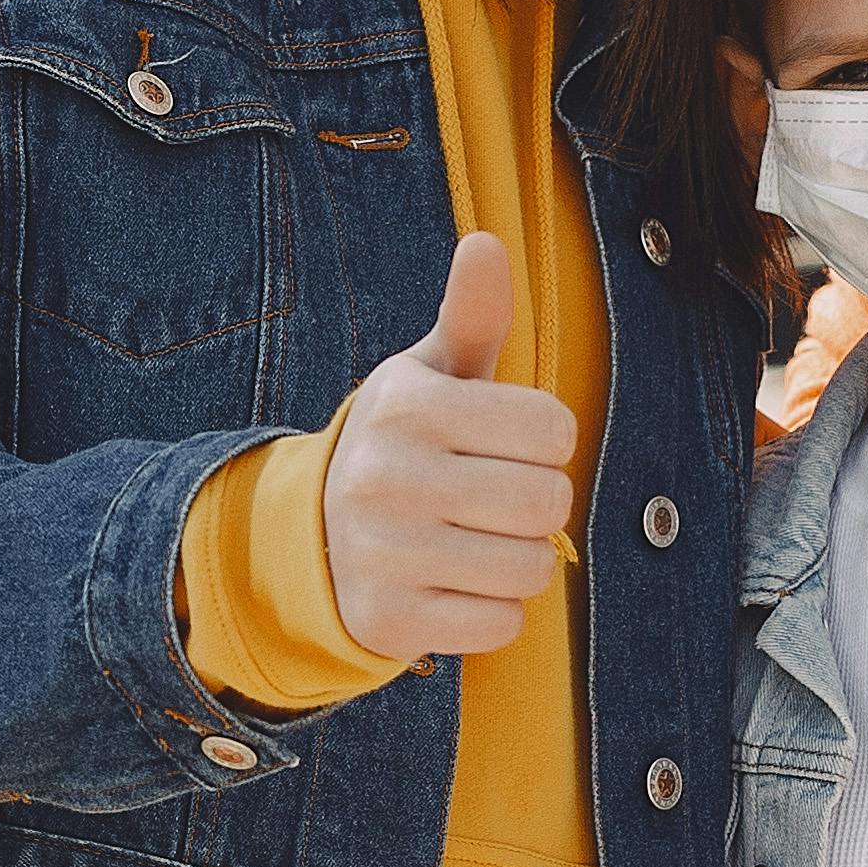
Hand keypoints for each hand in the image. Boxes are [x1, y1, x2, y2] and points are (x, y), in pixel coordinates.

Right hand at [320, 230, 581, 663]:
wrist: (315, 535)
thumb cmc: (406, 442)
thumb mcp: (431, 375)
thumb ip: (472, 315)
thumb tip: (486, 242)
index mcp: (406, 404)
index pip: (552, 427)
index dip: (545, 439)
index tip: (507, 442)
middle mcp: (385, 475)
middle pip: (547, 501)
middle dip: (540, 503)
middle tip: (499, 499)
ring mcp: (383, 551)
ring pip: (529, 568)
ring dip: (520, 560)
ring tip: (478, 540)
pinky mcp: (387, 619)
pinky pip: (501, 624)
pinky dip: (494, 610)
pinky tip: (456, 584)